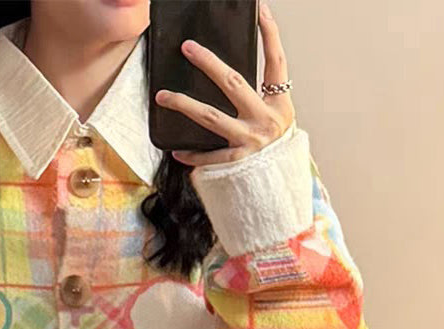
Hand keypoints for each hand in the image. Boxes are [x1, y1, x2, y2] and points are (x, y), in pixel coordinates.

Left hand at [154, 2, 294, 166]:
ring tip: (162, 96)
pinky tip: (176, 150)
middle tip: (187, 47)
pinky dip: (192, 155)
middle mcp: (266, 121)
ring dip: (183, 104)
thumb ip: (260, 101)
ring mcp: (250, 143)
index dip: (269, 33)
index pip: (276, 62)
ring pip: (211, 117)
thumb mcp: (277, 123)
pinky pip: (208, 156)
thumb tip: (227, 79)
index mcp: (280, 106)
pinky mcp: (236, 165)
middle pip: (233, 82)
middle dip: (208, 62)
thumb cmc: (274, 156)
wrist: (281, 195)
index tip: (259, 8)